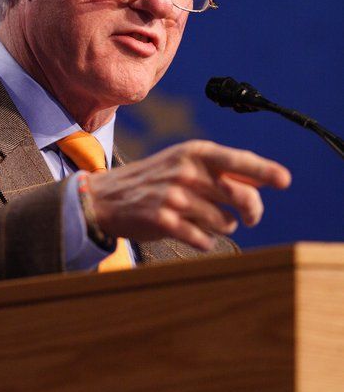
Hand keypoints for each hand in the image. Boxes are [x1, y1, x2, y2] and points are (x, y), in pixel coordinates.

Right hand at [87, 139, 290, 250]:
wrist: (107, 197)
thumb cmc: (155, 179)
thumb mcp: (183, 161)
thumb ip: (219, 169)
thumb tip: (259, 182)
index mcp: (195, 152)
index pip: (238, 160)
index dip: (265, 171)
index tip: (284, 180)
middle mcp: (187, 171)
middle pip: (240, 196)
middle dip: (252, 211)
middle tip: (250, 217)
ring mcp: (175, 196)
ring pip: (225, 221)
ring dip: (221, 226)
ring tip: (202, 219)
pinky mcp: (164, 220)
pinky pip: (203, 239)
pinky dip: (203, 240)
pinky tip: (192, 233)